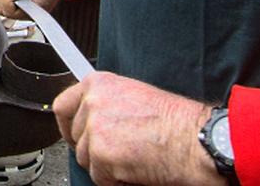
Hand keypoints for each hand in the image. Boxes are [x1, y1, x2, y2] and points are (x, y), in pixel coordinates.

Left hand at [55, 73, 222, 185]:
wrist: (196, 141)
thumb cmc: (176, 122)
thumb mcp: (134, 96)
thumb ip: (106, 104)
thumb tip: (89, 120)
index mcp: (99, 83)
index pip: (63, 105)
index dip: (69, 126)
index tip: (75, 136)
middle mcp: (93, 102)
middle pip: (75, 137)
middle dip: (94, 149)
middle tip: (121, 151)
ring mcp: (95, 128)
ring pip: (86, 159)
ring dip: (107, 165)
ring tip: (134, 157)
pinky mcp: (101, 154)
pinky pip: (99, 177)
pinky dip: (117, 180)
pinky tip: (137, 168)